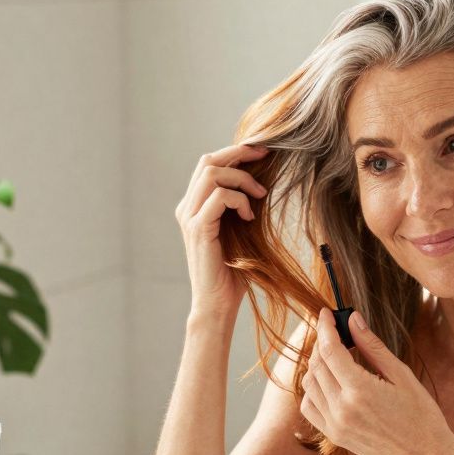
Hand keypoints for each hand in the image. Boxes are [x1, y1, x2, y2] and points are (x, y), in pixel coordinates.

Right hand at [174, 143, 269, 315]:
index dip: (235, 152)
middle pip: (208, 161)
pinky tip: (250, 217)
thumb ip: (242, 204)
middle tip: (266, 156)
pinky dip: (240, 200)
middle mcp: (187, 207)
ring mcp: (189, 217)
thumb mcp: (240, 230)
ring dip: (241, 178)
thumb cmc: (233, 271)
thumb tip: (263, 178)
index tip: (263, 151)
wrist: (217, 303)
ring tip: (260, 195)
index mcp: (194, 205)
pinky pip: (220, 196)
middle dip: (239, 153)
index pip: (209, 164)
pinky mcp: (198, 228)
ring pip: (211, 172)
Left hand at [298, 307, 453, 454]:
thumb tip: (352, 319)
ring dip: (317, 364)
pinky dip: (314, 388)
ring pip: (309, 383)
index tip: (326, 313)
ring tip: (336, 356)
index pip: (329, 349)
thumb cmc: (420, 414)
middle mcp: (341, 409)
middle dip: (323, 342)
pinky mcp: (334, 436)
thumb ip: (372, 346)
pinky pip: (309, 405)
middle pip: (317, 364)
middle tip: (335, 331)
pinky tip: (330, 381)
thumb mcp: (400, 374)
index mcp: (360, 390)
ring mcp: (335, 425)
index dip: (325, 327)